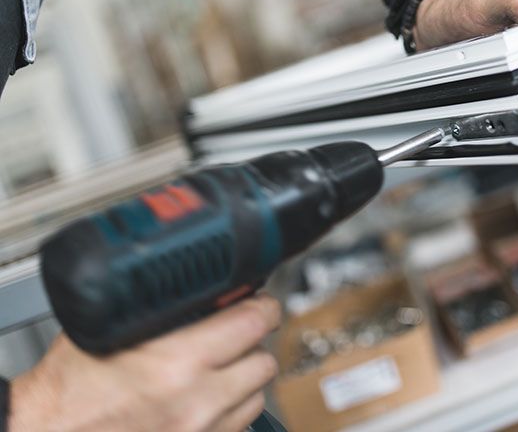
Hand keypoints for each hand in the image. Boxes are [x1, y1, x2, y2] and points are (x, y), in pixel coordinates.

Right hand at [10, 294, 281, 431]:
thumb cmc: (66, 394)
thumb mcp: (111, 331)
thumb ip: (161, 310)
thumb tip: (199, 288)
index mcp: (178, 363)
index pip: (253, 322)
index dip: (261, 306)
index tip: (259, 301)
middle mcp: (198, 402)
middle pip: (263, 361)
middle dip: (252, 343)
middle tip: (238, 332)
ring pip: (256, 397)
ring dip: (244, 380)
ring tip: (221, 368)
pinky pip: (237, 427)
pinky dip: (230, 411)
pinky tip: (209, 399)